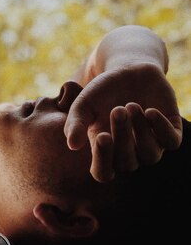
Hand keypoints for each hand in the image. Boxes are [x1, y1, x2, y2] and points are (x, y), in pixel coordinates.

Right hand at [64, 63, 182, 181]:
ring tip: (131, 105)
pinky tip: (150, 111)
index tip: (102, 136)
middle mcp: (129, 153)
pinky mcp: (171, 132)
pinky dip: (160, 128)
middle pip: (127, 163)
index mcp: (105, 152)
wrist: (128, 71)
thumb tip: (72, 145)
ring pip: (150, 155)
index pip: (103, 173)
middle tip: (117, 109)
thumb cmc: (101, 92)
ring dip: (141, 132)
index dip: (103, 160)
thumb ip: (74, 123)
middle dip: (122, 136)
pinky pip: (171, 142)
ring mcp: (151, 144)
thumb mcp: (83, 105)